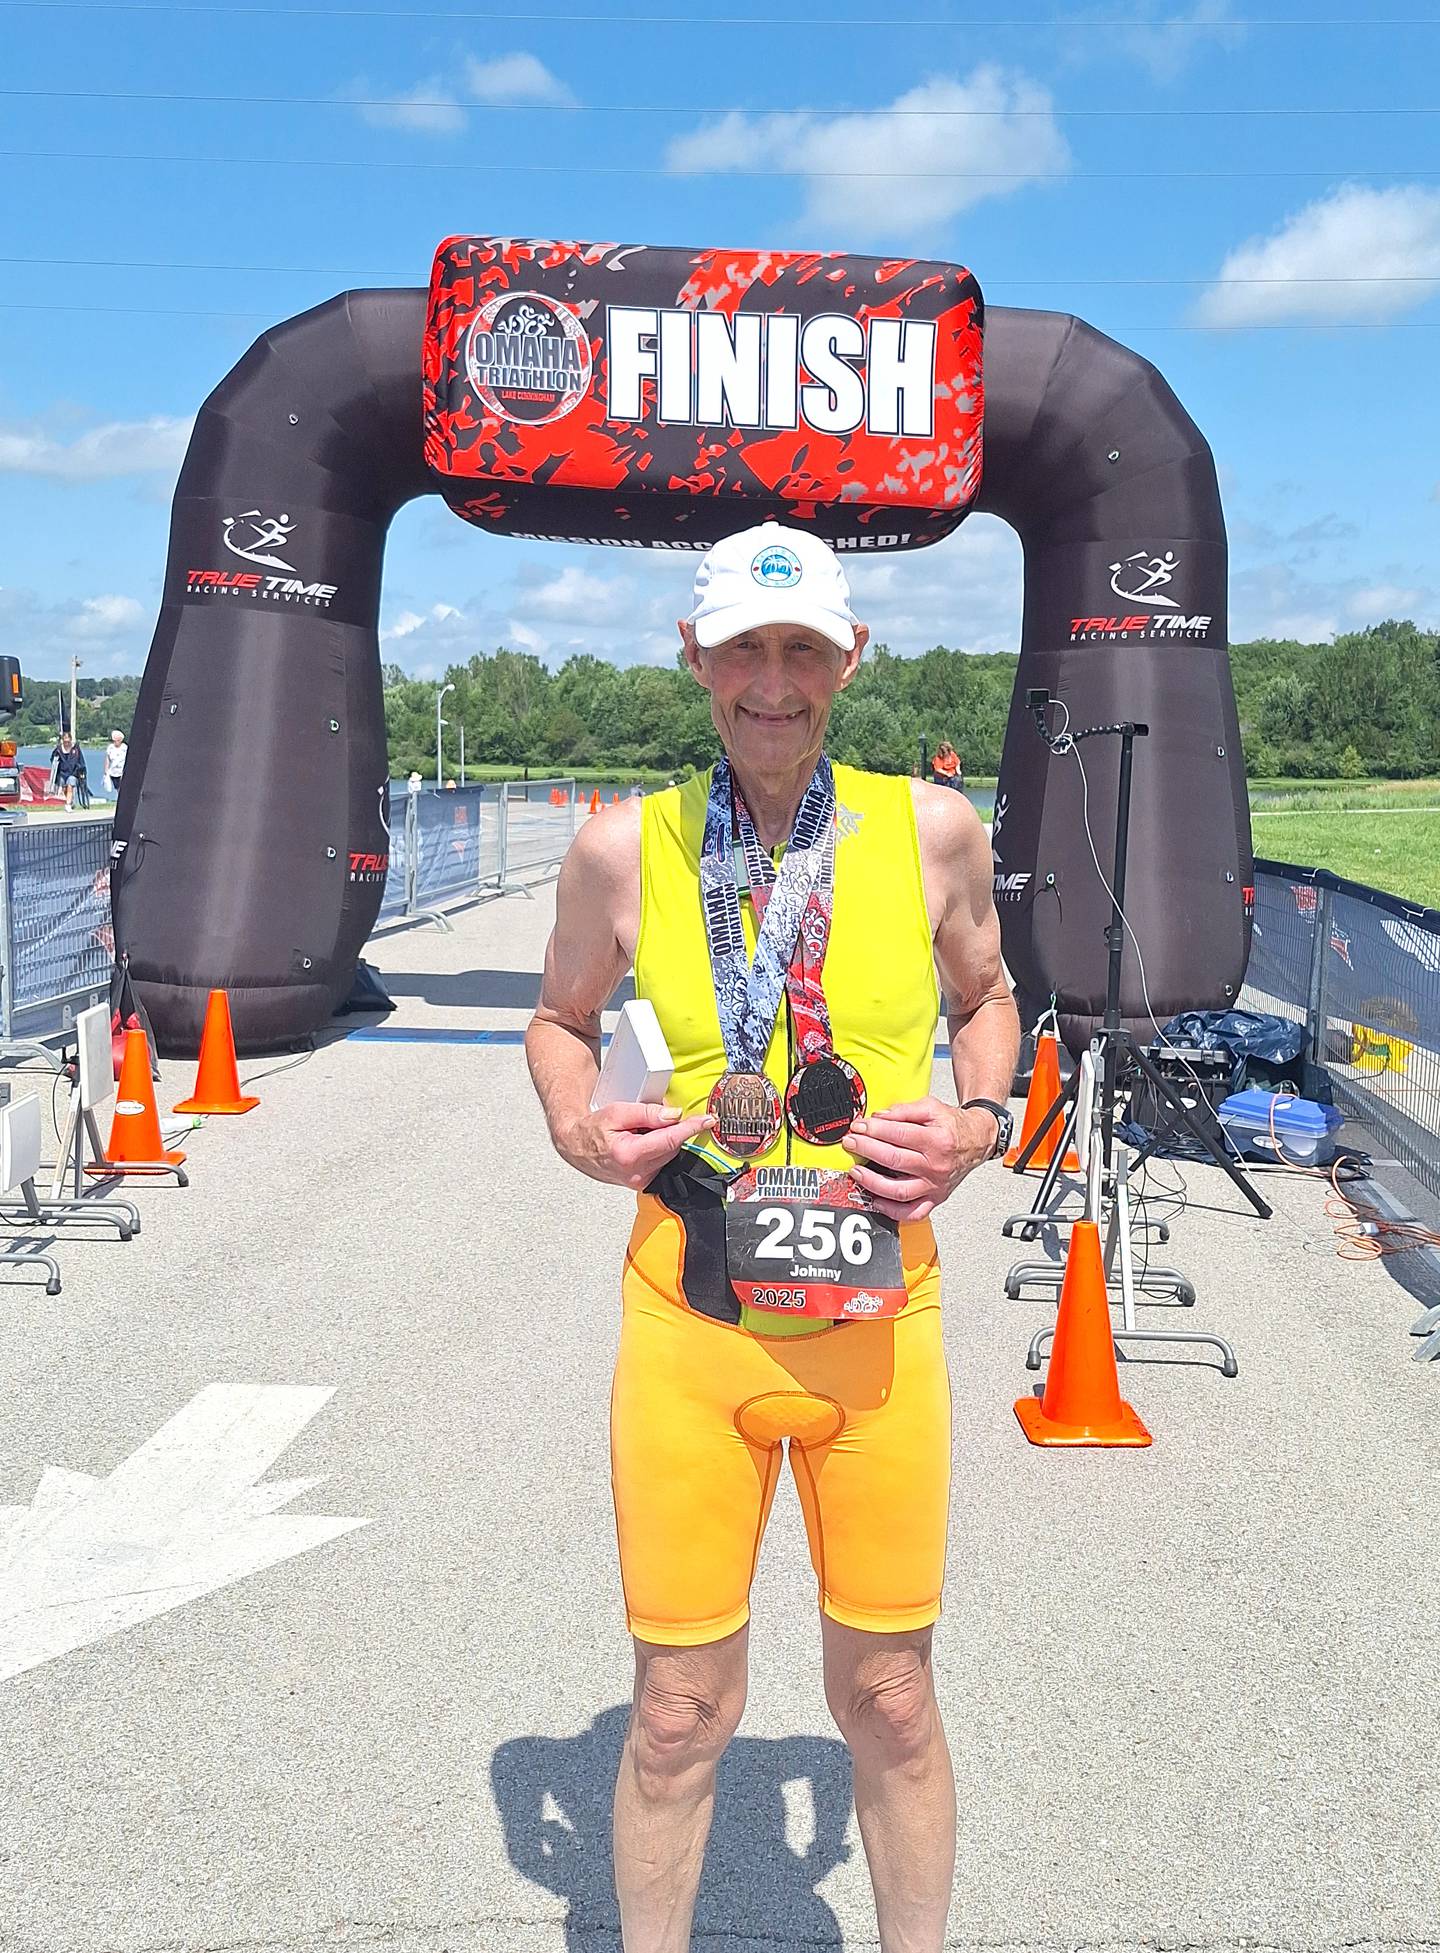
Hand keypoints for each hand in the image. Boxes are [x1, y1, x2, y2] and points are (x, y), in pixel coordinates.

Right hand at [560, 1101, 716, 1189]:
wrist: (577, 1148)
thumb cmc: (593, 1130)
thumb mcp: (617, 1112)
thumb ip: (647, 1113)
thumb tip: (673, 1115)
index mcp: (629, 1155)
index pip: (670, 1139)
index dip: (691, 1127)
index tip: (708, 1120)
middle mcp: (637, 1173)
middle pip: (672, 1146)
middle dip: (670, 1129)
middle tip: (652, 1118)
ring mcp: (641, 1181)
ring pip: (669, 1154)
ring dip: (663, 1139)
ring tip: (639, 1132)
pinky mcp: (643, 1183)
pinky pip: (662, 1161)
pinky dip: (659, 1149)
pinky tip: (643, 1143)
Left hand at [840, 1097, 996, 1221]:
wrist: (977, 1141)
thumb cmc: (954, 1126)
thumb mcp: (932, 1108)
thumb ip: (904, 1110)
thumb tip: (878, 1117)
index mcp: (938, 1141)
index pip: (898, 1135)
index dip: (873, 1130)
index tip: (858, 1126)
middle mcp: (937, 1166)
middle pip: (894, 1160)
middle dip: (866, 1150)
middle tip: (851, 1143)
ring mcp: (935, 1186)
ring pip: (899, 1191)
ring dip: (872, 1183)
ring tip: (856, 1172)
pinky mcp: (935, 1199)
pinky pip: (912, 1213)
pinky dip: (891, 1211)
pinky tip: (876, 1200)